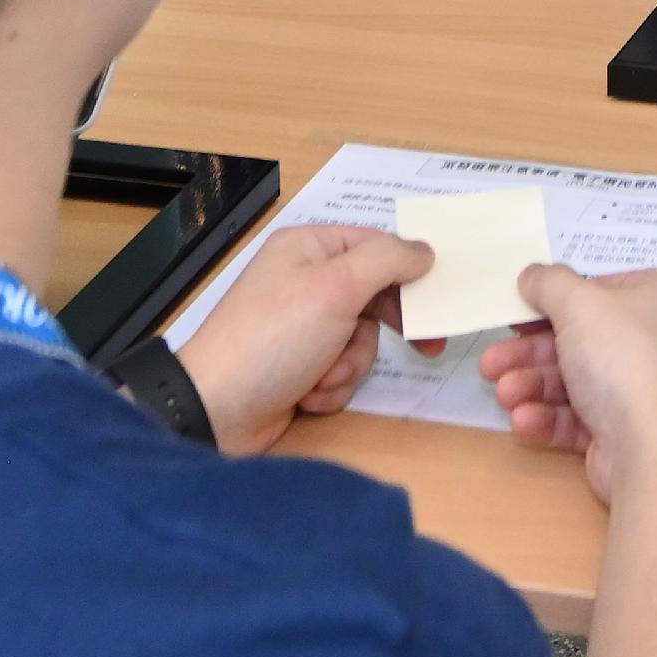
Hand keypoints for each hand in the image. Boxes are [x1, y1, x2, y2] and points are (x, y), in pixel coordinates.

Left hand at [168, 224, 427, 457]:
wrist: (218, 411)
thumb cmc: (275, 339)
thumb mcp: (335, 288)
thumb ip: (387, 261)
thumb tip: (424, 249)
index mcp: (309, 248)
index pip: (377, 246)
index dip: (409, 271)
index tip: (439, 298)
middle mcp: (305, 282)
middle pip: (374, 295)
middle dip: (382, 329)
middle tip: (426, 348)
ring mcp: (301, 327)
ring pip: (361, 339)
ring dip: (349, 364)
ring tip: (322, 377)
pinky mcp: (300, 366)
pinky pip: (340, 370)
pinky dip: (331, 386)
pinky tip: (307, 395)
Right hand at [479, 263, 656, 503]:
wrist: (653, 452)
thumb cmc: (623, 359)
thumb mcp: (580, 304)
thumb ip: (550, 283)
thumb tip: (532, 274)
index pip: (600, 290)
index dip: (555, 300)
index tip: (517, 312)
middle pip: (580, 338)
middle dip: (530, 353)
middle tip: (490, 363)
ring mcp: (643, 388)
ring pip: (575, 379)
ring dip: (532, 385)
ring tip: (503, 394)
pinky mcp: (626, 431)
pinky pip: (581, 416)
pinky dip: (549, 416)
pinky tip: (523, 420)